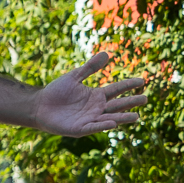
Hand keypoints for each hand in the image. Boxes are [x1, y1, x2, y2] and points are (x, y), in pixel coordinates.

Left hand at [30, 50, 146, 136]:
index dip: (129, 85)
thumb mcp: (74, 77)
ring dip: (122, 118)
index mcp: (97, 96)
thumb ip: (89, 68)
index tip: (142, 80)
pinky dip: (102, 125)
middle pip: (117, 105)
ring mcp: (90, 119)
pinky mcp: (80, 129)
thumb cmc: (56, 92)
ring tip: (136, 116)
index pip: (116, 89)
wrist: (38, 105)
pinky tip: (113, 123)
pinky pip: (93, 127)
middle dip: (131, 102)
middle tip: (145, 99)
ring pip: (110, 118)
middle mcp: (97, 108)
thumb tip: (106, 53)